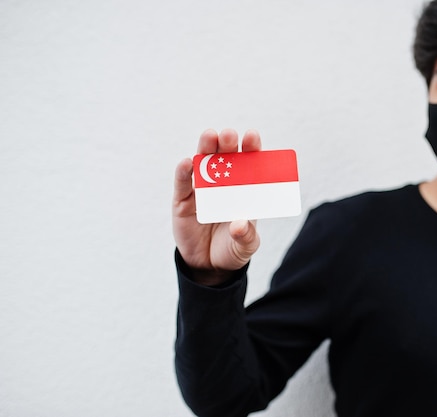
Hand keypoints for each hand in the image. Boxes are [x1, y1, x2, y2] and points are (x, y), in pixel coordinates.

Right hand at [172, 128, 261, 284]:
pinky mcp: (183, 202)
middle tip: (229, 135)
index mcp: (243, 189)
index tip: (251, 136)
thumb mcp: (246, 246)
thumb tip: (239, 225)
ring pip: (203, 164)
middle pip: (225, 158)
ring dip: (205, 148)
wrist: (209, 266)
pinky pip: (182, 184)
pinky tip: (187, 162)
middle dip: (227, 144)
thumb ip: (246, 236)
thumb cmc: (233, 249)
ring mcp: (202, 191)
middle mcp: (223, 185)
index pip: (248, 163)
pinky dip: (183, 172)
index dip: (250, 148)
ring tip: (209, 137)